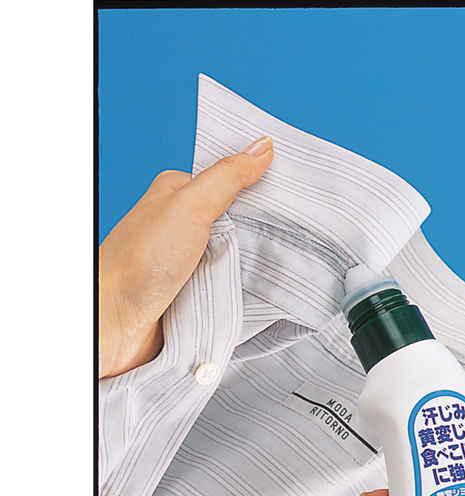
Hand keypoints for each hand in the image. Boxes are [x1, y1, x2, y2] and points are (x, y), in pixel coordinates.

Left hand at [99, 135, 273, 377]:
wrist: (115, 322)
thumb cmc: (138, 264)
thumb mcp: (190, 206)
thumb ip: (227, 177)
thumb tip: (261, 148)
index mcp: (178, 194)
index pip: (231, 181)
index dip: (261, 186)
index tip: (292, 193)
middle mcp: (182, 226)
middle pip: (238, 221)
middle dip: (262, 230)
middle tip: (291, 233)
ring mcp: (189, 261)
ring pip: (236, 257)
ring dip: (252, 266)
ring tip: (276, 265)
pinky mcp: (194, 292)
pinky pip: (229, 287)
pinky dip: (242, 291)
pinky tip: (254, 290)